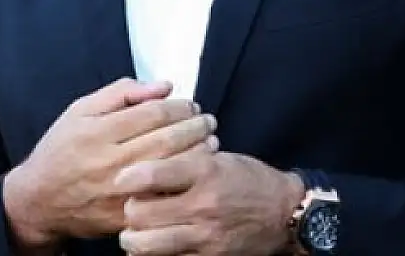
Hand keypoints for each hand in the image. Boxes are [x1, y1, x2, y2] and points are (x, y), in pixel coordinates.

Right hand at [2, 78, 219, 247]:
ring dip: (197, 152)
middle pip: (166, 140)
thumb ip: (121, 93)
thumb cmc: (60, 151)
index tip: (190, 104)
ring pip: (169, 169)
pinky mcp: (124, 215)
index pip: (152, 113)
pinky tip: (195, 171)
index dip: (178, 106)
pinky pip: (162, 197)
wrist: (37, 201)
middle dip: (195, 126)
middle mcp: (108, 161)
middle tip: (208, 120)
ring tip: (209, 141)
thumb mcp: (79, 111)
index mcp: (97, 132)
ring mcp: (117, 191)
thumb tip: (163, 86)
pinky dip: (183, 183)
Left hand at [114, 150, 305, 255]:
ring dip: (134, 238)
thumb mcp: (218, 158)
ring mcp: (205, 235)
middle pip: (140, 213)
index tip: (120, 179)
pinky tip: (158, 245)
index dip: (128, 177)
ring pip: (146, 244)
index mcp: (204, 172)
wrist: (284, 214)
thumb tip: (144, 165)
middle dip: (129, 210)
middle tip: (132, 207)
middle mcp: (202, 204)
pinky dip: (156, 254)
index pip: (151, 174)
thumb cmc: (248, 180)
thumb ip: (183, 161)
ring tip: (136, 232)